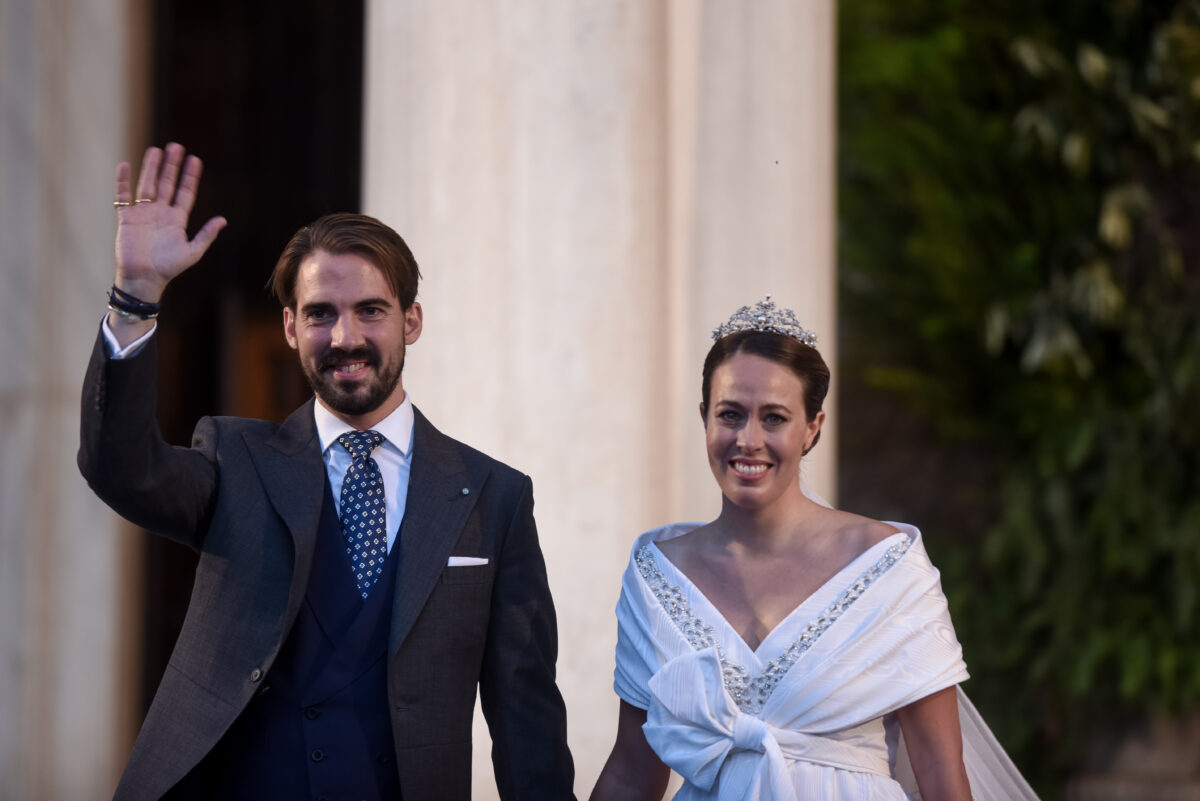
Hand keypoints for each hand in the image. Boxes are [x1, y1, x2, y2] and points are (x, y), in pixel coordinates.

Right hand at [113, 143, 225, 301]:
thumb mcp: (193, 251)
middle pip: (167, 183)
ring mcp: (143, 213)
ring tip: (156, 150)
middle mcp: (160, 212)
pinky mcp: (126, 217)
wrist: (144, 278)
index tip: (195, 159)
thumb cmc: (169, 268)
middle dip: (172, 166)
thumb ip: (206, 235)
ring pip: (147, 184)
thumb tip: (223, 219)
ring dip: (151, 168)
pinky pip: (123, 195)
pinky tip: (125, 165)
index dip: (190, 176)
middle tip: (176, 146)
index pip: (185, 192)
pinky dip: (123, 181)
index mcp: (177, 219)